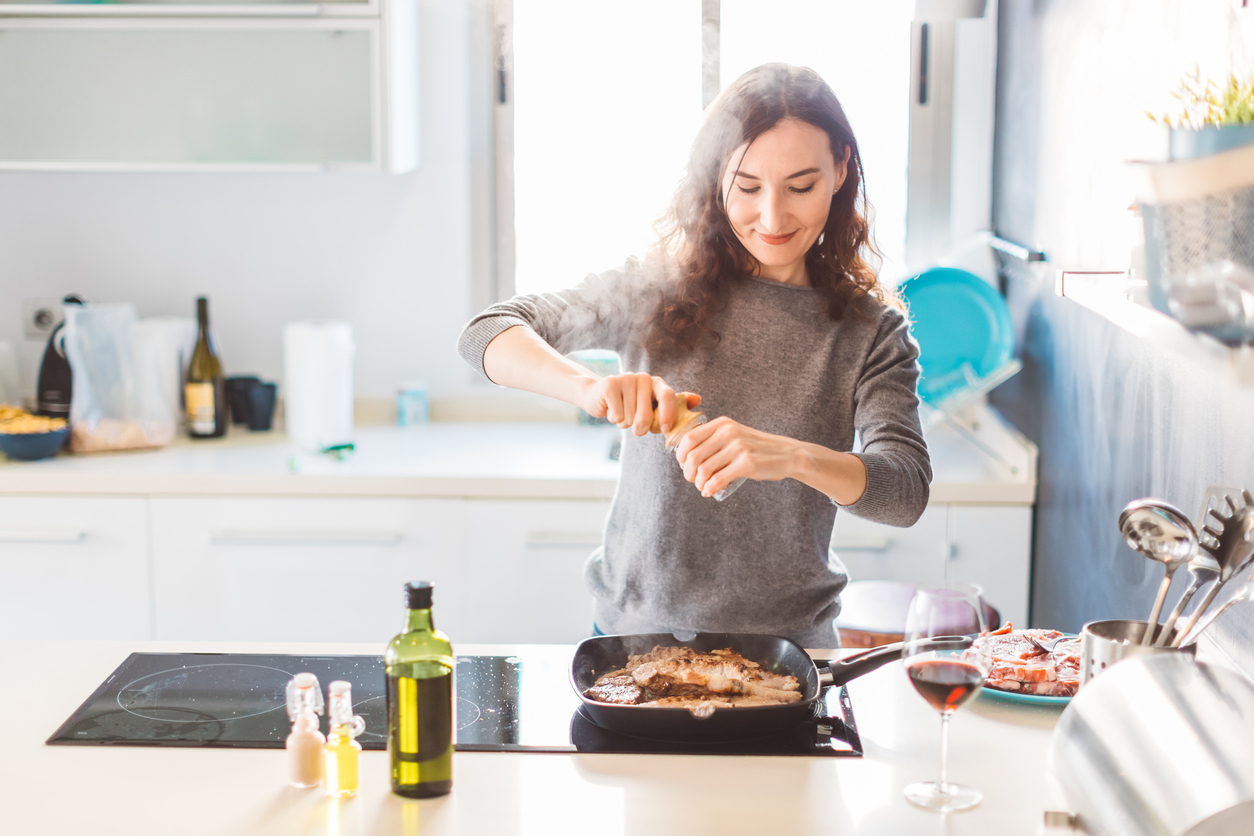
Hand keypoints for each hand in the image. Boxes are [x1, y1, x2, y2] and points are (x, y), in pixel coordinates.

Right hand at [581, 374, 700, 435]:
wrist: (599, 396)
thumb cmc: (630, 405)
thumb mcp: (652, 407)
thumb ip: (674, 406)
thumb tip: (697, 399)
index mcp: (657, 383)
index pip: (668, 396)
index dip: (668, 415)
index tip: (665, 430)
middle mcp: (643, 378)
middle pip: (647, 415)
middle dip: (640, 428)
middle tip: (634, 426)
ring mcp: (626, 378)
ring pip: (630, 418)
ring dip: (624, 423)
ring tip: (621, 414)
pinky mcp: (610, 383)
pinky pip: (617, 414)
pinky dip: (614, 419)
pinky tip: (612, 410)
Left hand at [673, 417, 802, 497]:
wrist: (787, 454)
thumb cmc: (756, 448)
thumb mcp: (734, 434)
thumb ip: (714, 439)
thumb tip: (686, 457)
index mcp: (722, 424)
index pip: (689, 438)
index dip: (681, 455)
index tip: (684, 465)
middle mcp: (728, 432)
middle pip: (693, 456)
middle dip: (688, 472)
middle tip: (693, 480)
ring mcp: (738, 447)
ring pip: (704, 469)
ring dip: (699, 483)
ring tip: (703, 487)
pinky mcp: (747, 463)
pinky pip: (718, 479)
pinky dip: (709, 488)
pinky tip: (709, 491)